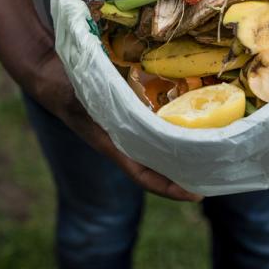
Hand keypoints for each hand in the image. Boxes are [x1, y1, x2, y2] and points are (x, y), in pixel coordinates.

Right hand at [23, 47, 202, 201]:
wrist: (51, 73)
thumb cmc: (65, 86)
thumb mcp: (81, 93)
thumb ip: (100, 100)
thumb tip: (126, 106)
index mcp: (111, 144)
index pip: (143, 176)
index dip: (169, 188)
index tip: (196, 195)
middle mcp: (123, 140)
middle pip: (159, 166)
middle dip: (186, 172)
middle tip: (218, 171)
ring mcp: (128, 128)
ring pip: (160, 147)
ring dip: (185, 150)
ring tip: (215, 148)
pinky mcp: (131, 113)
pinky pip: (157, 125)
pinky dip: (175, 125)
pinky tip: (196, 116)